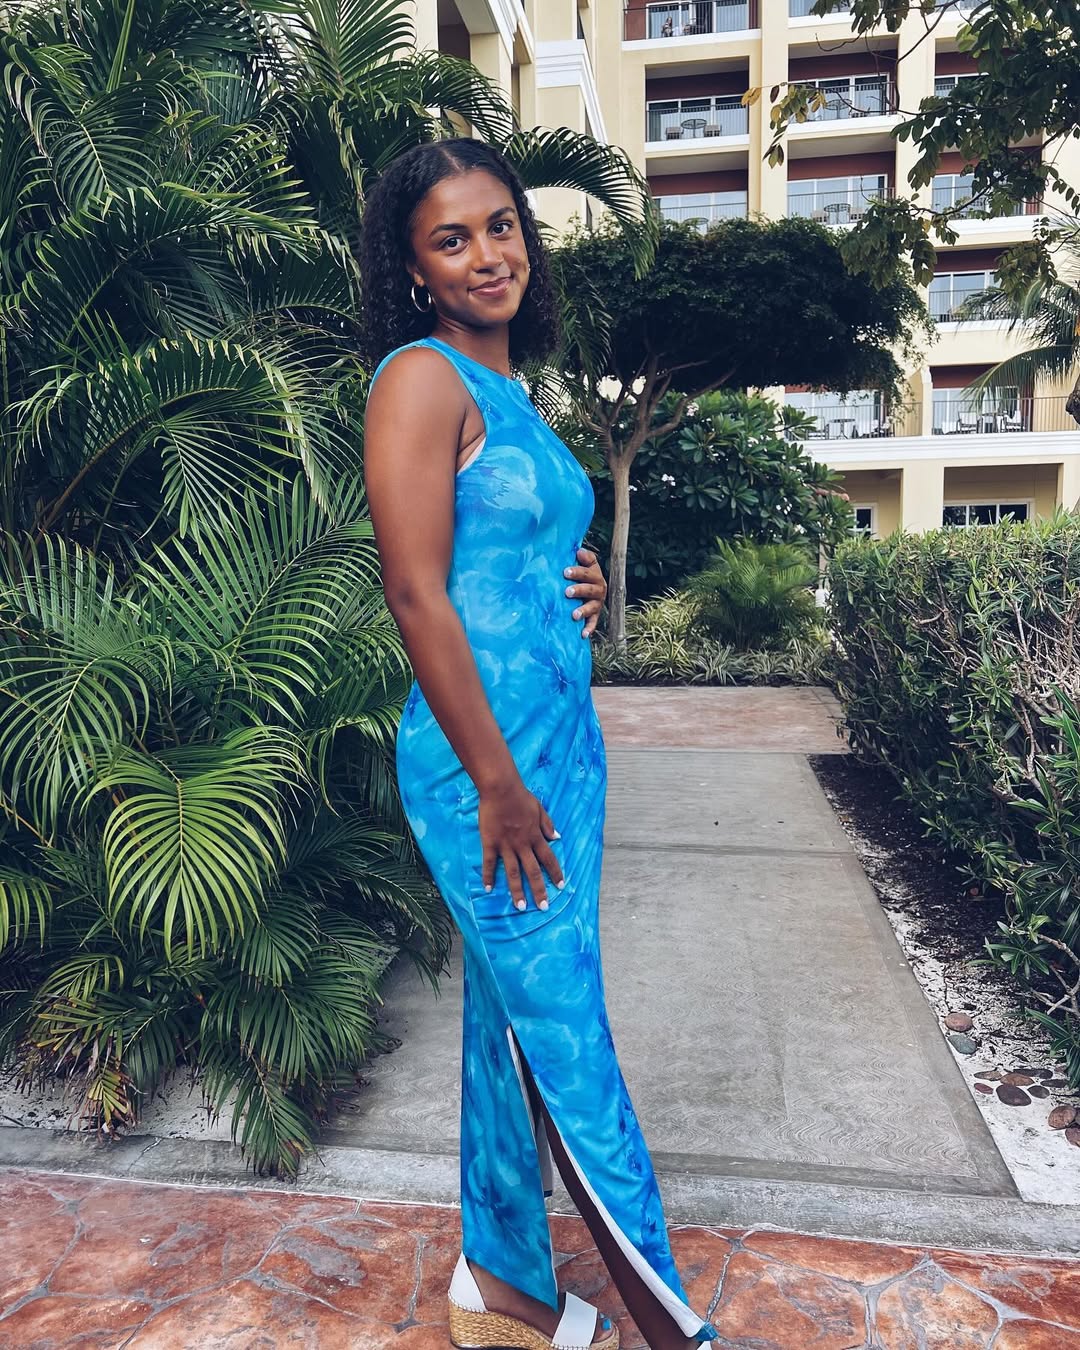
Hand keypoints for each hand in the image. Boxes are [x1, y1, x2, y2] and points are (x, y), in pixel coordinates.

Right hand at [479, 779, 563, 910]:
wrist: (501, 789)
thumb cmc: (520, 796)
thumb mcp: (540, 808)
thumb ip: (547, 824)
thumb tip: (557, 837)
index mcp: (535, 836)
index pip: (549, 859)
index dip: (555, 873)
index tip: (561, 886)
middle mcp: (523, 845)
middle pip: (533, 871)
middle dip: (539, 890)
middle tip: (543, 907)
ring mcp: (506, 846)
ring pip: (513, 873)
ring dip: (517, 890)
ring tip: (520, 906)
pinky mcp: (490, 843)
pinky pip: (489, 863)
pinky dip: (489, 876)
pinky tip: (489, 889)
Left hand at [564, 547, 606, 638]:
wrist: (591, 588)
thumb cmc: (582, 574)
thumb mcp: (586, 564)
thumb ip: (584, 558)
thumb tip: (579, 551)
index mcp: (595, 575)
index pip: (587, 572)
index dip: (577, 572)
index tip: (565, 572)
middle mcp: (599, 589)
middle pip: (590, 590)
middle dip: (579, 590)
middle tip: (567, 592)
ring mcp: (597, 604)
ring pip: (592, 607)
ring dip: (583, 610)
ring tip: (574, 615)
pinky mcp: (595, 615)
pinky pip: (593, 623)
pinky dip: (589, 628)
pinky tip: (583, 634)